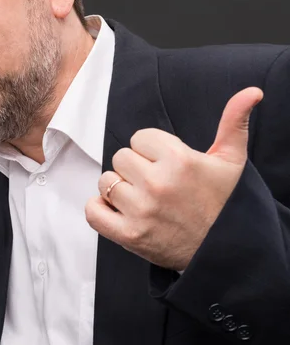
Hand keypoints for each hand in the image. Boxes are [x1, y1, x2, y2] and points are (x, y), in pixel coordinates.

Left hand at [85, 87, 263, 270]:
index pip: (139, 138)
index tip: (166, 164)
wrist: (227, 252)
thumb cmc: (225, 203)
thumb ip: (233, 121)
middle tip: (155, 183)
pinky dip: (99, 210)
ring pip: (107, 181)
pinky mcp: (130, 235)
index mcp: (179, 160)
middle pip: (120, 157)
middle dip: (135, 168)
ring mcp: (142, 211)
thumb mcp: (232, 160)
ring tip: (141, 199)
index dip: (151, 150)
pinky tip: (117, 209)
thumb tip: (251, 92)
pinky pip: (93, 212)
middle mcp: (158, 184)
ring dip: (119, 189)